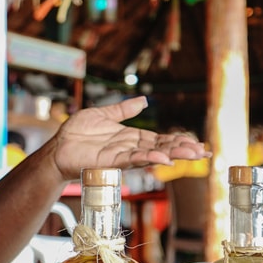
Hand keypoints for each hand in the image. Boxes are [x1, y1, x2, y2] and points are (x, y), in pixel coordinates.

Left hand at [47, 96, 207, 178]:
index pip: (160, 139)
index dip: (178, 140)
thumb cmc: (78, 132)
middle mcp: (130, 148)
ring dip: (172, 154)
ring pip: (152, 154)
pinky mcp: (111, 161)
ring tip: (192, 154)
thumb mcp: (103, 114)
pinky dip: (149, 157)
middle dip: (182, 149)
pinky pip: (133, 159)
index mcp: (131, 137)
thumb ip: (124, 110)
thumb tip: (143, 101)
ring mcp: (122, 155)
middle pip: (162, 147)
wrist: (58, 146)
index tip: (198, 143)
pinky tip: (164, 157)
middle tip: (203, 151)